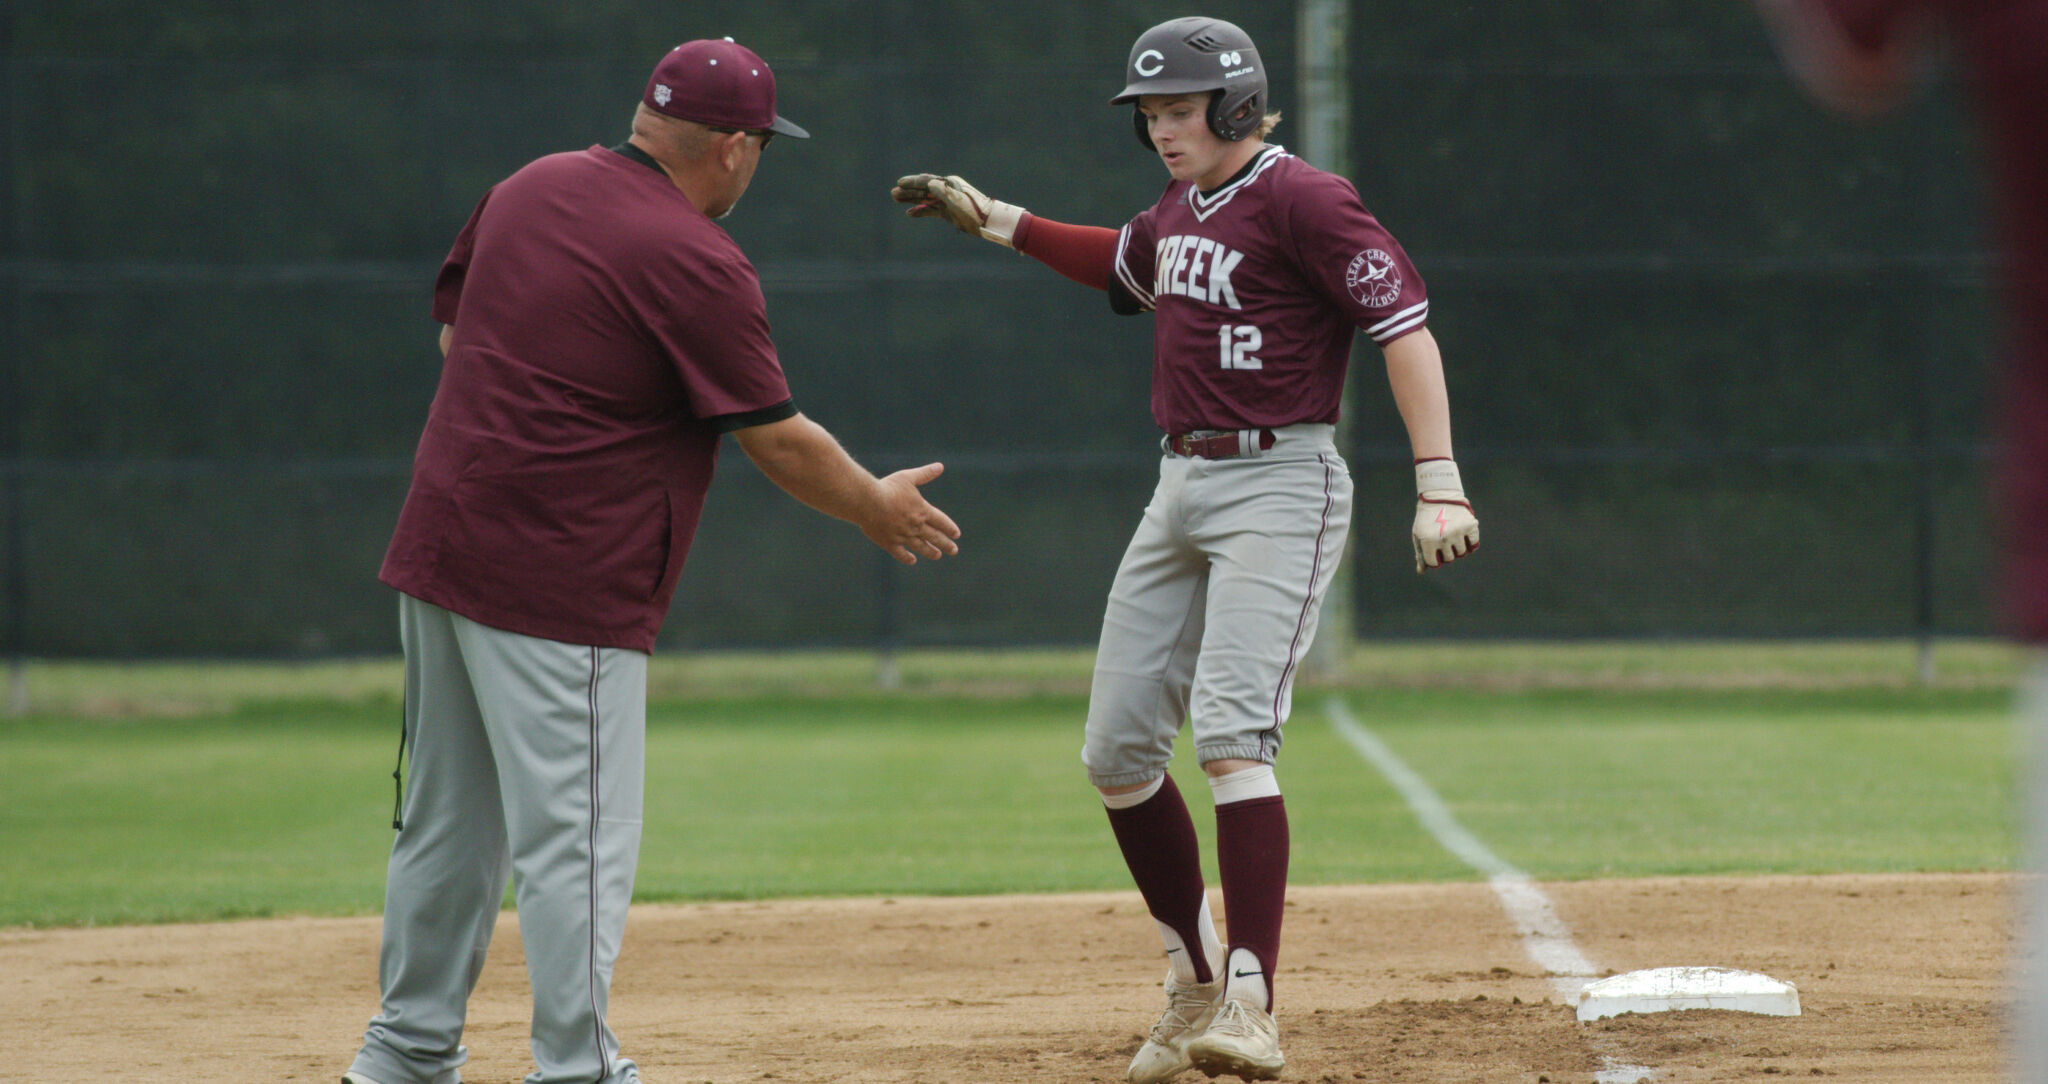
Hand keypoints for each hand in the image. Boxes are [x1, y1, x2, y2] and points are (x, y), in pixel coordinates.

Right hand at [864, 462, 961, 564]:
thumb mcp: (908, 477)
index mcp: (922, 511)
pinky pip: (901, 554)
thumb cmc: (887, 487)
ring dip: (930, 552)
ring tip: (938, 555)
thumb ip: (925, 474)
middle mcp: (915, 526)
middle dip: (946, 544)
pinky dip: (907, 558)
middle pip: (934, 537)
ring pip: (920, 547)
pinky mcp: (889, 543)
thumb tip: (940, 466)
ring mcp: (903, 536)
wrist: (867, 502)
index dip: (949, 528)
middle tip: (954, 550)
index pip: (941, 522)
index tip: (956, 534)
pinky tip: (912, 560)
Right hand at [891, 173, 1024, 246]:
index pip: (927, 181)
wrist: (988, 222)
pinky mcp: (948, 213)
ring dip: (911, 199)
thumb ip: (942, 191)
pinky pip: (931, 211)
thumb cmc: (973, 209)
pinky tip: (910, 213)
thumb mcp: (956, 199)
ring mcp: (946, 201)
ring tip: (896, 199)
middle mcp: (946, 190)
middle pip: (923, 189)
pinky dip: (921, 211)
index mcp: (949, 183)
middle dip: (908, 191)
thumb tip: (929, 184)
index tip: (900, 183)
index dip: (913, 182)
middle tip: (893, 193)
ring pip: (925, 199)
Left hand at [1411, 458, 1479, 572]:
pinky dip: (1470, 543)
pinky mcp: (1471, 525)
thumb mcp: (1419, 534)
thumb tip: (1421, 571)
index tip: (1434, 552)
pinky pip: (1473, 544)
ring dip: (1458, 548)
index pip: (1434, 563)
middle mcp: (1444, 538)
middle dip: (1446, 553)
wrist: (1439, 496)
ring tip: (1452, 536)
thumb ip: (1421, 553)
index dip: (1434, 559)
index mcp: (1428, 541)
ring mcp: (1458, 532)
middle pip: (1449, 559)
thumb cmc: (1427, 518)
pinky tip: (1464, 536)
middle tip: (1443, 540)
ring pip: (1462, 553)